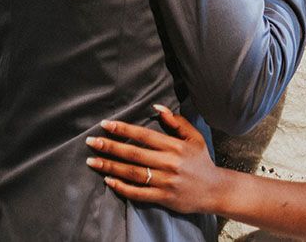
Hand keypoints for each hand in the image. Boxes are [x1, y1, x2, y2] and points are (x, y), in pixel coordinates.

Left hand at [85, 106, 223, 213]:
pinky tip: (108, 181)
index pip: (144, 135)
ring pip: (132, 173)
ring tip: (92, 161)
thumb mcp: (194, 137)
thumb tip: (157, 108)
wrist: (214, 190)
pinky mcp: (163, 198)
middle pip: (134, 154)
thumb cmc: (202, 161)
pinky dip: (122, 188)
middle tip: (91, 142)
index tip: (106, 124)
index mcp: (175, 146)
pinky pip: (138, 193)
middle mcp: (168, 163)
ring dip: (110, 166)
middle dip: (110, 147)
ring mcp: (165, 182)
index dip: (123, 129)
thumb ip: (176, 122)